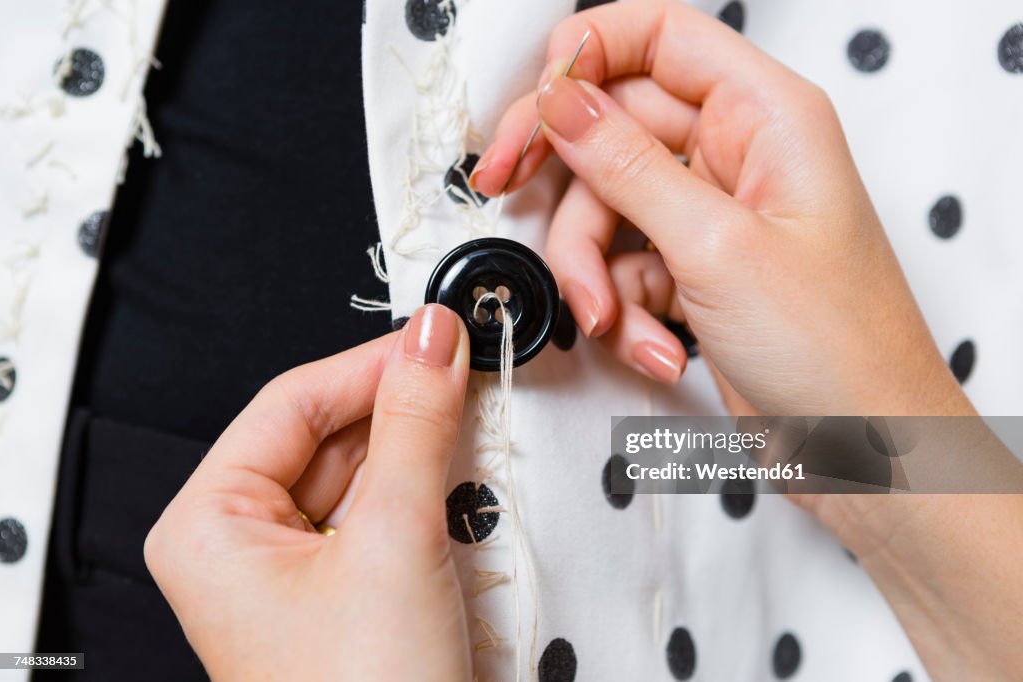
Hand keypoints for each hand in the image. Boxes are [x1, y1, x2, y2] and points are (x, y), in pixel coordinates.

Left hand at [145, 305, 472, 681]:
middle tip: (464, 369)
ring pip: (361, 471)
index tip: (433, 334)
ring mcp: (295, 571)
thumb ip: (414, 425)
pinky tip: (461, 472)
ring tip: (471, 418)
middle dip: (400, 405)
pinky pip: (381, 512)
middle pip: (327, 434)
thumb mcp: (394, 538)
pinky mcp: (344, 590)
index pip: (291, 404)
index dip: (367, 361)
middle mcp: (242, 545)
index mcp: (210, 525)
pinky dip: (425, 488)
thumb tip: (428, 340)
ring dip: (420, 446)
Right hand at [471, 0, 969, 417]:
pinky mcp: (694, 272)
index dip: (589, 54)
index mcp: (766, 117)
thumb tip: (564, 101)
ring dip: (592, 270)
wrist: (868, 453)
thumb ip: (628, 165)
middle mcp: (737, 156)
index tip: (537, 105)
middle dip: (565, 178)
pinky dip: (623, 311)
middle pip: (615, 126)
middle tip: (505, 186)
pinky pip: (623, 266)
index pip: (661, 37)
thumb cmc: (840, 350)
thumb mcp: (717, 246)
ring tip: (613, 319)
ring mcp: (712, 217)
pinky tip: (655, 348)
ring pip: (606, 207)